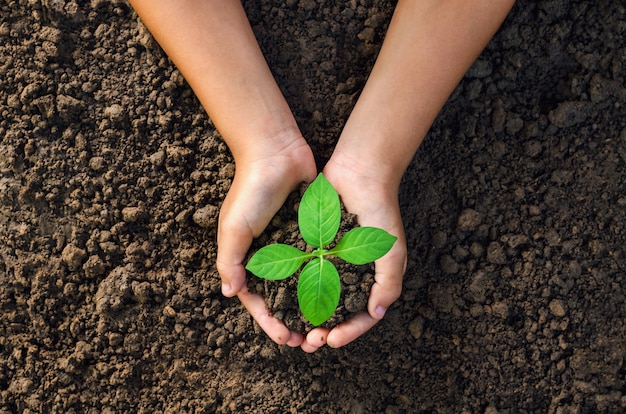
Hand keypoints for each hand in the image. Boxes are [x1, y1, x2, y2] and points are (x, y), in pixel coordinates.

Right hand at [215, 137, 315, 346]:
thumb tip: (230, 293)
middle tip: (310, 341)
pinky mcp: (311, 234)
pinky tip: (342, 297)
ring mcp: (292, 246)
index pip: (258, 300)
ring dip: (313, 307)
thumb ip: (230, 260)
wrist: (277, 152)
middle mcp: (270, 256)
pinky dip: (328, 280)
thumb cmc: (251, 190)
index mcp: (248, 258)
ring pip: (304, 285)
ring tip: (327, 326)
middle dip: (294, 321)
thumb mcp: (234, 227)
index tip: (286, 339)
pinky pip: (320, 263)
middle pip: (282, 298)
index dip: (270, 322)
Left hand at [301, 156, 406, 351]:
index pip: (361, 316)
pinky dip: (290, 288)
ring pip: (313, 297)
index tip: (332, 340)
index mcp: (371, 279)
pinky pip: (298, 272)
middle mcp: (349, 274)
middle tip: (308, 342)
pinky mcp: (310, 247)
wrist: (359, 172)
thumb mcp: (391, 250)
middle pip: (335, 312)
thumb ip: (388, 283)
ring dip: (303, 316)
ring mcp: (329, 261)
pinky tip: (278, 300)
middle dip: (322, 330)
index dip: (348, 331)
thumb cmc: (380, 211)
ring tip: (291, 330)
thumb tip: (375, 313)